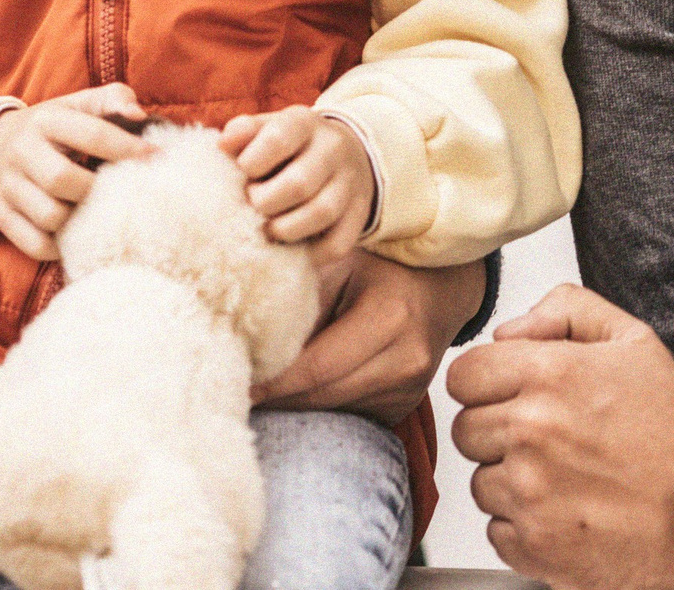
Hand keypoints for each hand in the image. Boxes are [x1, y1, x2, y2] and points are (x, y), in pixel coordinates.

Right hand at [0, 83, 153, 259]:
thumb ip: (113, 99)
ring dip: (79, 219)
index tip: (157, 158)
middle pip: (62, 180)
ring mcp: (8, 187)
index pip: (92, 134)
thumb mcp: (80, 104)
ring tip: (96, 211)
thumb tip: (138, 115)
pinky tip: (74, 231)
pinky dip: (60, 245)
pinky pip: (35, 245)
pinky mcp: (3, 217)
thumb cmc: (56, 127)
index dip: (128, 149)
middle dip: (97, 190)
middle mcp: (22, 151)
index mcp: (46, 120)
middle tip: (118, 192)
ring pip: (50, 216)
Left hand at [219, 105, 375, 261]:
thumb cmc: (290, 145)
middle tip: (252, 206)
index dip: (252, 161)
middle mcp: (333, 149)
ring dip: (285, 229)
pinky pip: (338, 243)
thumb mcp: (268, 127)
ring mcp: (350, 182)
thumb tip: (223, 146)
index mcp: (304, 122)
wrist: (345, 152)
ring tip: (267, 230)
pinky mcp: (359, 213)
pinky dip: (311, 254)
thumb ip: (244, 133)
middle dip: (265, 202)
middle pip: (299, 183)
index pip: (278, 138)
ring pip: (321, 213)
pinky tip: (292, 250)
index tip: (242, 172)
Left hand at [254, 251, 486, 423]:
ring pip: (332, 408)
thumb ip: (299, 289)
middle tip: (234, 386)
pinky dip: (318, 402)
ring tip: (258, 387)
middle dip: (275, 394)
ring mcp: (408, 390)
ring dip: (293, 402)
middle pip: (321, 394)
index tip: (236, 380)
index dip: (272, 380)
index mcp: (389, 318)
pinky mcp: (403, 406)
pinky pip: (348, 412)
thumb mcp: (341, 261)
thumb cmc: (382, 265)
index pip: (316, 366)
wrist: (439, 285)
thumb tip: (244, 322)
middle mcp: (405, 361)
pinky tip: (296, 387)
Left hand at [446, 283, 673, 589]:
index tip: (510, 397)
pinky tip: (564, 512)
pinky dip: (524, 527)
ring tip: (562, 478)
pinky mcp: (536, 545)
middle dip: (496, 433)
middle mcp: (530, 431)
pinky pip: (498, 531)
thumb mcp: (633, 341)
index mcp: (546, 376)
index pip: (462, 377)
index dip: (485, 386)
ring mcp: (530, 492)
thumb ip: (565, 310)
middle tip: (544, 440)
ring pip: (480, 482)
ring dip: (510, 481)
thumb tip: (507, 331)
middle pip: (466, 430)